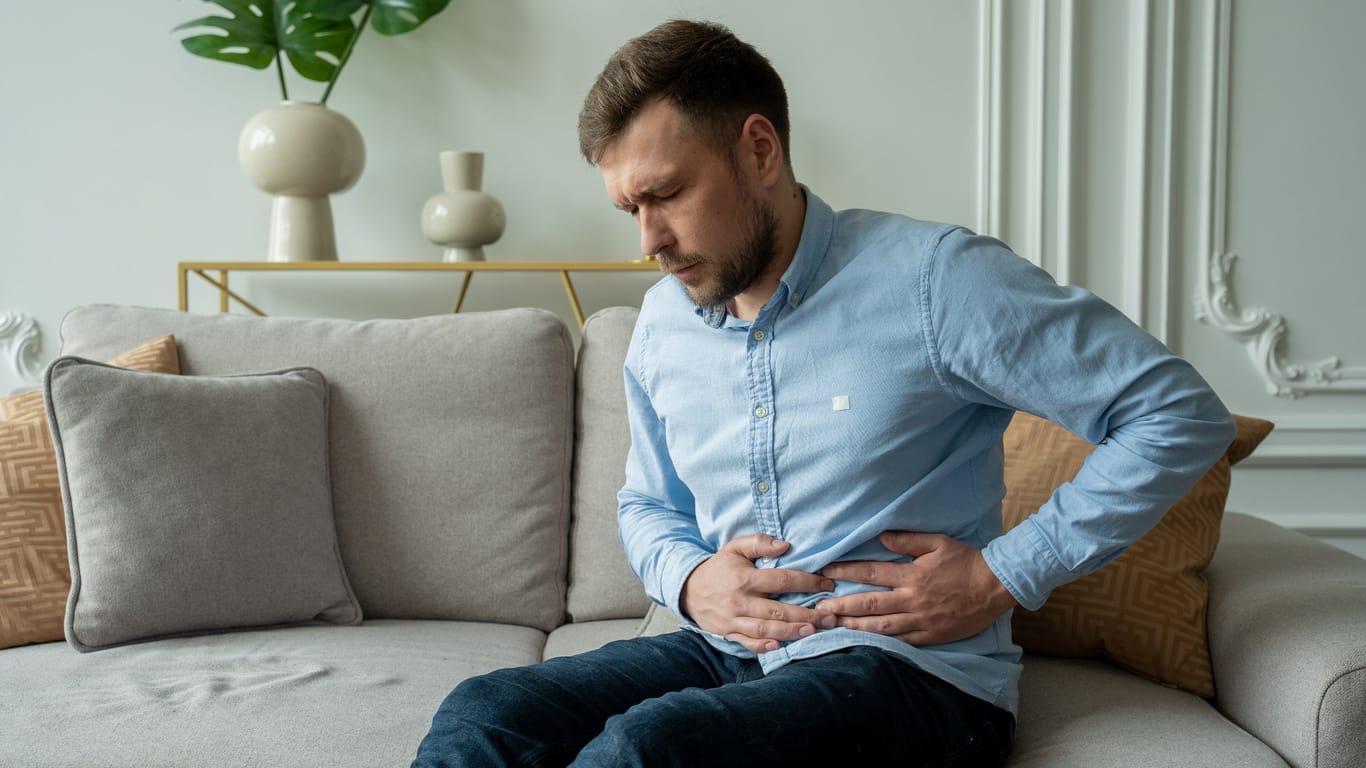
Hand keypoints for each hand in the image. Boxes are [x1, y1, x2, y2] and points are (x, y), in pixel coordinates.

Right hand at [680, 534, 836, 653]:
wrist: (688, 589)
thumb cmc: (719, 567)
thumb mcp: (735, 548)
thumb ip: (759, 543)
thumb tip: (785, 545)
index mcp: (744, 578)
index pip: (781, 580)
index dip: (807, 583)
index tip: (827, 584)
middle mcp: (739, 600)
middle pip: (777, 610)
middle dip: (806, 614)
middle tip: (830, 616)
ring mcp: (733, 620)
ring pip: (765, 629)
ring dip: (790, 632)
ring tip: (813, 631)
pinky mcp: (728, 633)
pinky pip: (747, 643)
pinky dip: (763, 646)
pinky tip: (779, 645)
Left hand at [816, 531, 1017, 645]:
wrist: (996, 586)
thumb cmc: (966, 562)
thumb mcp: (938, 542)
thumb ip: (908, 539)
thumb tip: (880, 536)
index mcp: (912, 575)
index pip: (871, 572)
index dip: (846, 571)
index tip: (826, 572)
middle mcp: (912, 599)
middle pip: (870, 603)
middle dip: (842, 606)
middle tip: (819, 609)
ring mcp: (921, 620)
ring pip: (881, 627)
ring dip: (855, 626)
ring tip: (834, 627)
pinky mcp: (931, 636)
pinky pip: (902, 642)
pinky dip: (882, 644)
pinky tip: (865, 645)